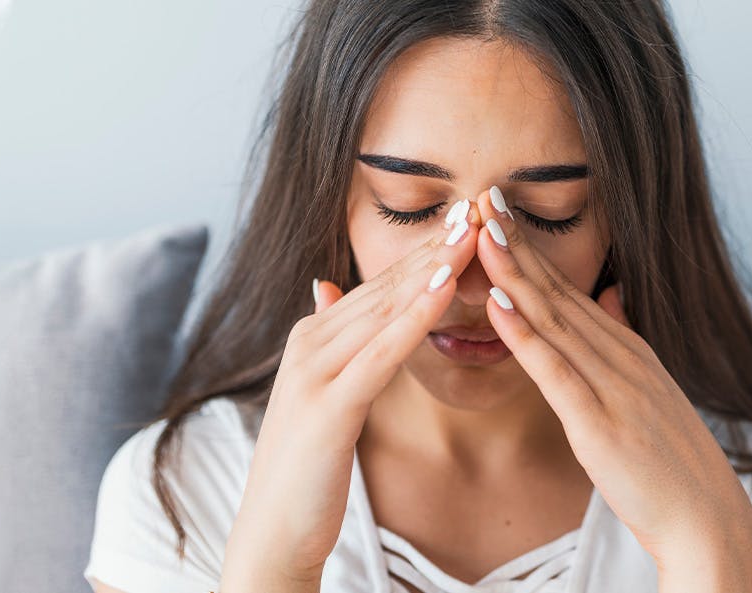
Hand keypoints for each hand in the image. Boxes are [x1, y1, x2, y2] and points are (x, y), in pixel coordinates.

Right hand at [219, 205, 478, 592]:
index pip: (379, 285)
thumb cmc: (307, 470)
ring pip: (385, 309)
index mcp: (313, 339)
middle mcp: (310, 344)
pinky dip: (416, 316)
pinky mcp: (329, 405)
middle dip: (433, 244)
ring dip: (432, 266)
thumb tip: (324, 287)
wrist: (273, 531)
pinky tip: (447, 288)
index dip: (423, 249)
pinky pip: (382, 352)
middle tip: (478, 204)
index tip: (464, 215)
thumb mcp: (321, 395)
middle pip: (385, 286)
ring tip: (472, 231)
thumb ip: (330, 340)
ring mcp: (315, 372)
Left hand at [469, 189, 751, 590]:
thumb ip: (624, 344)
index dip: (531, 250)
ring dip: (514, 273)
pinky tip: (497, 303)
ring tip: (481, 232)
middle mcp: (621, 359)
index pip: (569, 291)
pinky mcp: (600, 424)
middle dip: (518, 244)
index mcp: (628, 352)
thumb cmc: (669, 466)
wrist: (706, 518)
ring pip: (554, 320)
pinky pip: (556, 372)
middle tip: (482, 195)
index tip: (498, 210)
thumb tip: (610, 296)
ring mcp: (613, 388)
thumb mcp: (650, 393)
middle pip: (559, 293)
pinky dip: (524, 334)